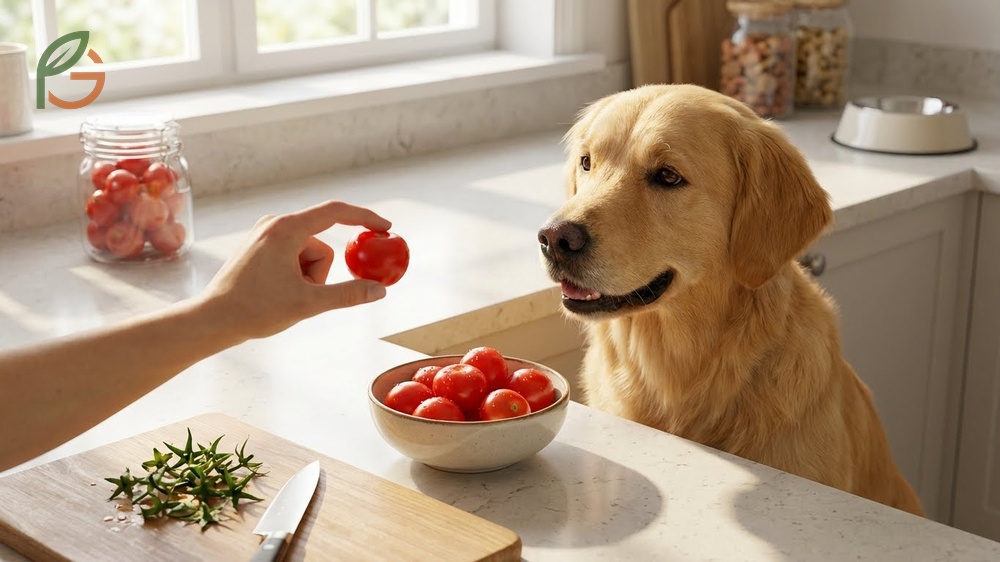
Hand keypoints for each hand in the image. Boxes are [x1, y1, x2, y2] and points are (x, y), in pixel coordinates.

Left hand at [199, 200, 391, 339]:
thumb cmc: (255, 310)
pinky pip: (293, 256)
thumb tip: (379, 290)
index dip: (365, 218)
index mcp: (286, 229)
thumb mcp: (308, 304)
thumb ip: (348, 294)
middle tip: (301, 296)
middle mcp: (274, 223)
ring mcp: (265, 233)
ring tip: (284, 296)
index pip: (336, 212)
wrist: (212, 320)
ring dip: (307, 277)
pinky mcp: (259, 245)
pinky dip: (295, 275)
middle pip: (322, 244)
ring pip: (308, 253)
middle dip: (320, 274)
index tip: (385, 228)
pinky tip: (275, 291)